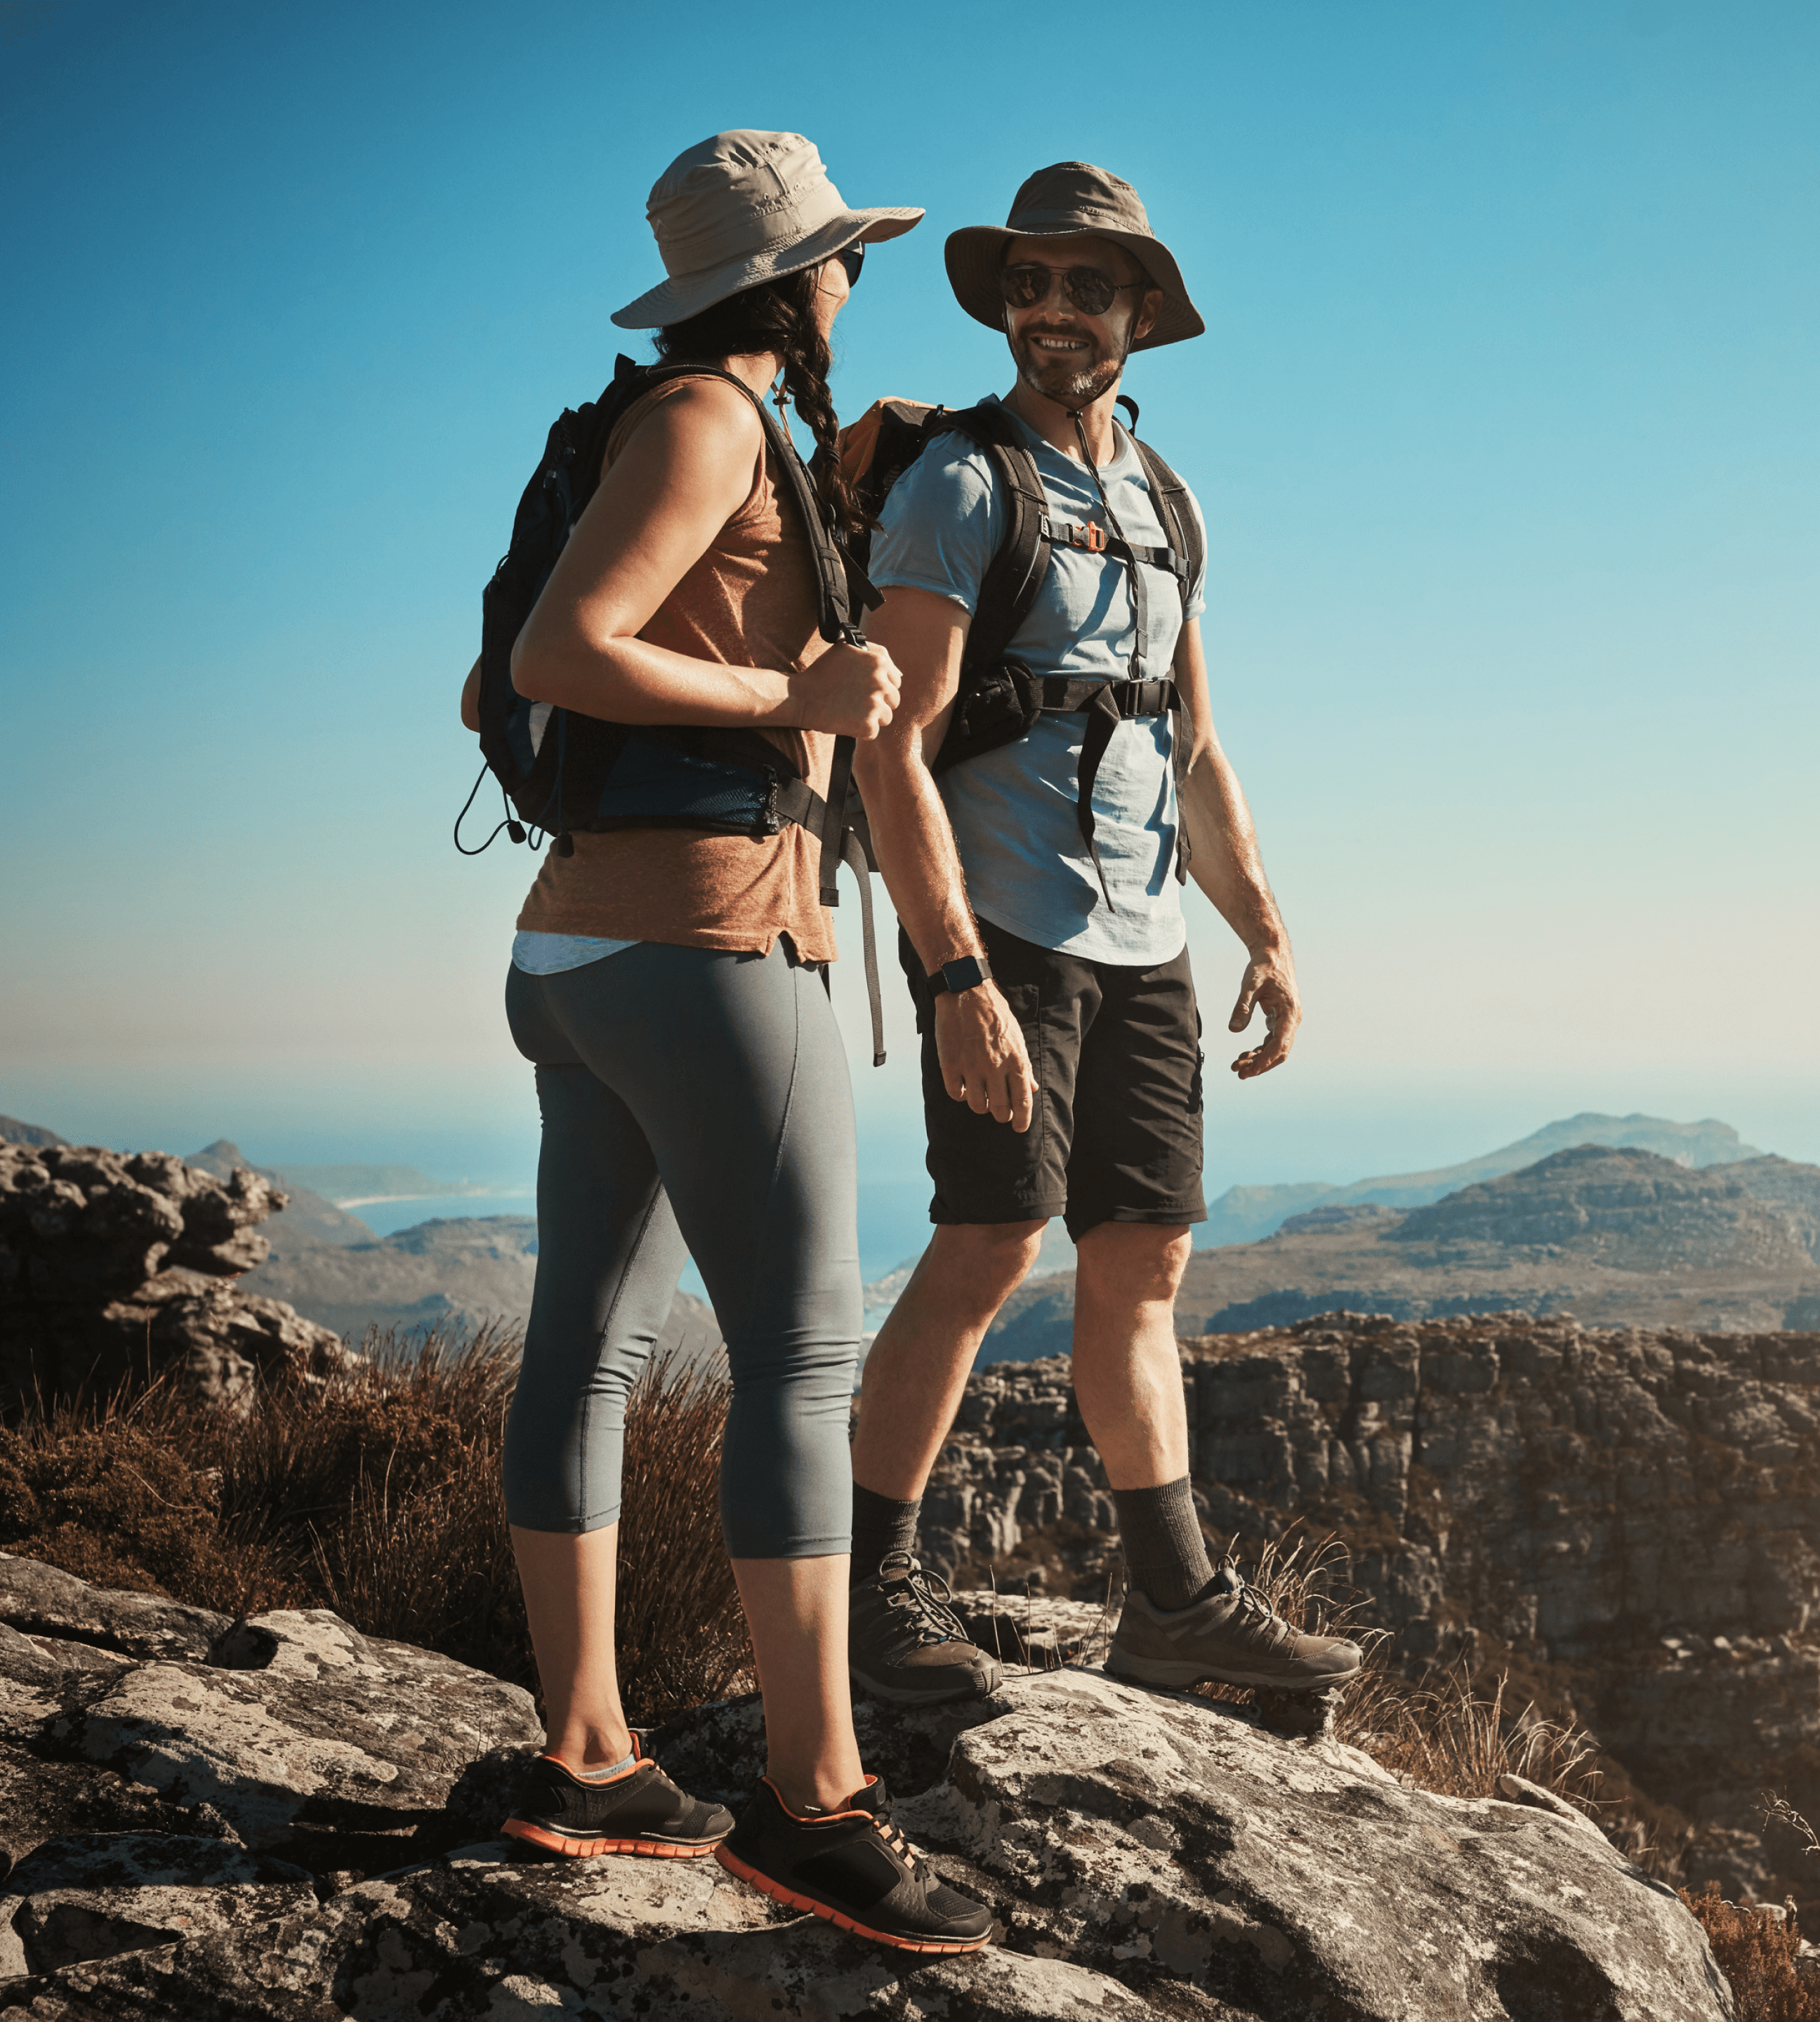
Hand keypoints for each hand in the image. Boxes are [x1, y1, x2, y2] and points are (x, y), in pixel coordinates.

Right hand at [788, 642, 900, 740]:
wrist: (801, 697)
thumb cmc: (822, 671)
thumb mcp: (846, 648)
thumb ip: (875, 652)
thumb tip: (899, 673)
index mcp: (878, 662)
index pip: (896, 681)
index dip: (881, 687)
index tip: (864, 689)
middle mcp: (880, 683)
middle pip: (894, 700)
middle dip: (878, 703)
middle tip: (855, 702)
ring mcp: (875, 705)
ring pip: (886, 717)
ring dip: (871, 717)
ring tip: (850, 711)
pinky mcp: (867, 725)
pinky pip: (873, 732)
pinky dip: (861, 731)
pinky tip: (846, 721)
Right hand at [934, 983, 1034, 1130]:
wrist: (966, 991)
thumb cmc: (995, 1013)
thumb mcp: (1017, 1037)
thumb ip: (1024, 1065)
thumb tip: (1032, 1088)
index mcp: (1016, 1060)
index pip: (1023, 1101)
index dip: (1022, 1120)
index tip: (1020, 1127)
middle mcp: (995, 1067)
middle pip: (999, 1109)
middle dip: (1002, 1115)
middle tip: (1000, 1113)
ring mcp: (971, 1067)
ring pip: (977, 1105)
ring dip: (980, 1105)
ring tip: (981, 1096)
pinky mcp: (950, 1063)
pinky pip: (955, 1094)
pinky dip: (960, 1095)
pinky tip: (962, 1086)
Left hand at [1229, 950, 1300, 1079]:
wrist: (1272, 952)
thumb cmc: (1263, 967)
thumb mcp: (1249, 985)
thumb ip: (1242, 1007)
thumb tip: (1233, 1030)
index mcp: (1290, 1013)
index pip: (1279, 1045)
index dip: (1264, 1061)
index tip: (1247, 1071)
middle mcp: (1293, 1019)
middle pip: (1279, 1051)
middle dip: (1260, 1065)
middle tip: (1238, 1072)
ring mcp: (1288, 1020)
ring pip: (1276, 1048)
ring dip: (1259, 1059)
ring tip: (1237, 1065)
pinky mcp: (1280, 1018)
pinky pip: (1272, 1040)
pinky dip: (1260, 1050)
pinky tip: (1245, 1055)